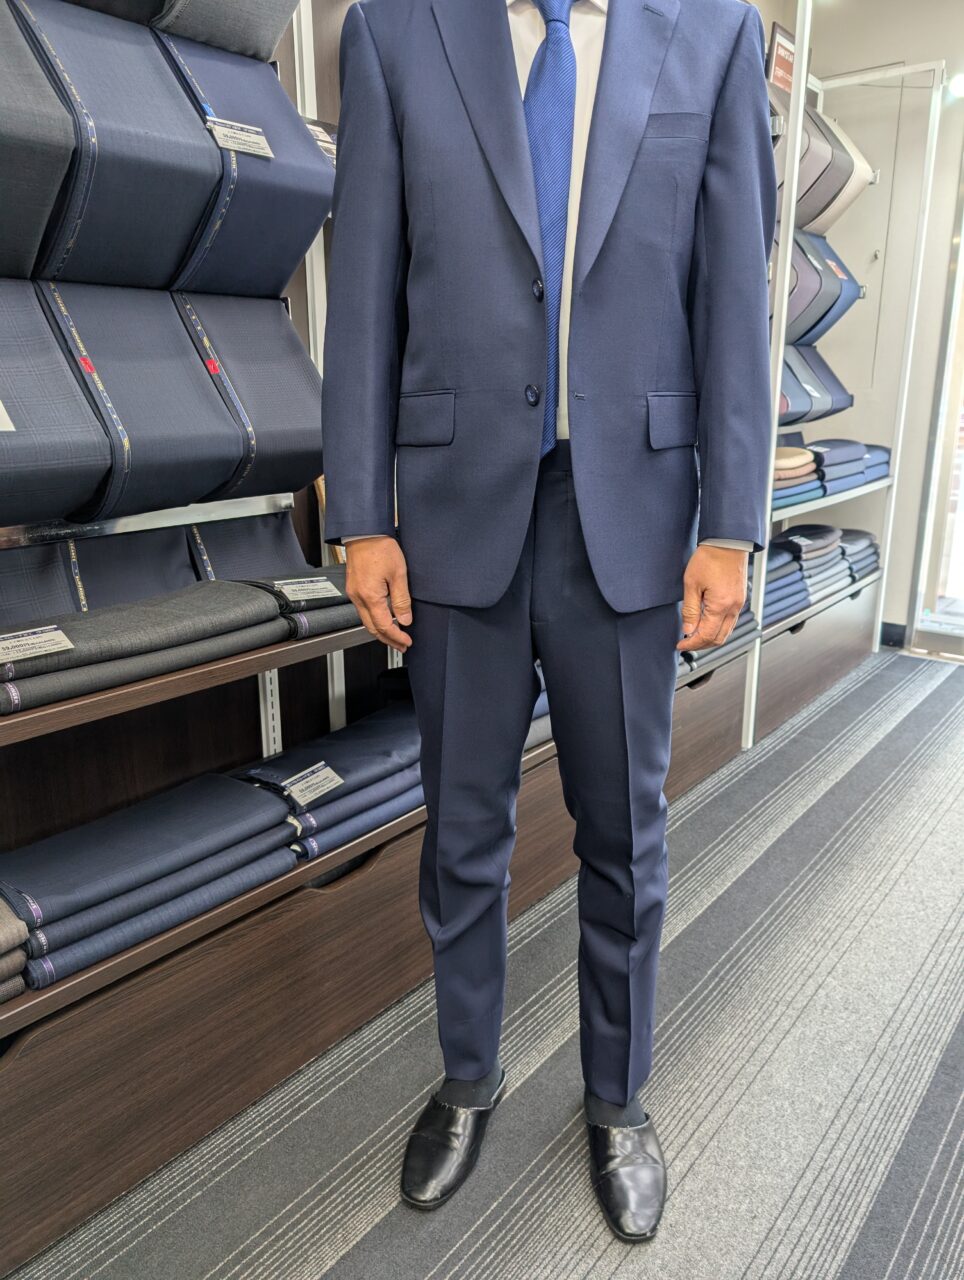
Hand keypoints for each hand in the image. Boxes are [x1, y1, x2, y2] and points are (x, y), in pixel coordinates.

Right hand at [345, 536, 412, 652]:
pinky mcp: (353, 587)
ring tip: (394, 636)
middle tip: (401, 646)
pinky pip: (363, 610)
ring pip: (366, 621)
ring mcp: (354, 593)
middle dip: (388, 640)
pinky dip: (374, 619)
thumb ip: (402, 600)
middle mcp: (358, 598)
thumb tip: (405, 620)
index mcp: (370, 596)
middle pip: (372, 628)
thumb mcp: (399, 574)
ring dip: (380, 631)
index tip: (407, 641)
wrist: (364, 532)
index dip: (397, 637)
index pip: (385, 626)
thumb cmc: (380, 547)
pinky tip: (382, 619)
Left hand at [676, 544, 747, 651]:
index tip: (681, 645)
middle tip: (686, 643)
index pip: (706, 636)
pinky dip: (718, 628)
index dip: (692, 644)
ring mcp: (738, 604)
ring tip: (694, 635)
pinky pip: (730, 621)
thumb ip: (690, 610)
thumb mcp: (691, 584)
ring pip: (726, 632)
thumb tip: (688, 630)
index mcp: (720, 606)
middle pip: (719, 638)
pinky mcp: (739, 599)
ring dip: (710, 638)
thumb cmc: (710, 558)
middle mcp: (733, 608)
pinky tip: (706, 624)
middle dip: (701, 645)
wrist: (727, 542)